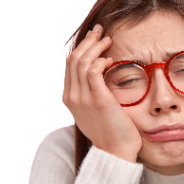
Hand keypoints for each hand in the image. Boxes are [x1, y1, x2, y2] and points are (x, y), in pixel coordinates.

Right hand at [61, 24, 141, 161]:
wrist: (115, 151)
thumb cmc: (109, 131)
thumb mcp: (92, 110)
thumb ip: (90, 93)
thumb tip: (96, 74)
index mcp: (68, 98)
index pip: (69, 65)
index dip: (80, 47)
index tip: (91, 38)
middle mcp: (72, 97)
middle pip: (74, 60)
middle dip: (87, 41)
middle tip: (99, 31)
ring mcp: (83, 99)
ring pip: (83, 63)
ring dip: (95, 47)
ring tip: (107, 40)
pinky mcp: (98, 100)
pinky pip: (93, 72)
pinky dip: (100, 61)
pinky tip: (110, 59)